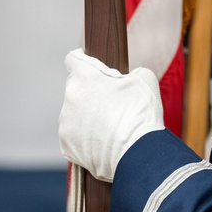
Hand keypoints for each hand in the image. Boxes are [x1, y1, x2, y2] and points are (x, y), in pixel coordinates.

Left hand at [58, 48, 162, 181]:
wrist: (137, 153)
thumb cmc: (141, 114)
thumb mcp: (145, 79)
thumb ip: (131, 72)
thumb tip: (129, 79)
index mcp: (85, 75)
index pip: (74, 59)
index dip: (83, 62)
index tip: (91, 69)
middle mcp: (71, 96)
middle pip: (77, 89)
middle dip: (91, 94)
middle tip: (113, 105)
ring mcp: (66, 121)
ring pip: (75, 114)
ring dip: (88, 117)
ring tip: (111, 128)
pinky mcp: (66, 144)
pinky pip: (75, 137)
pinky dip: (86, 139)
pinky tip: (104, 143)